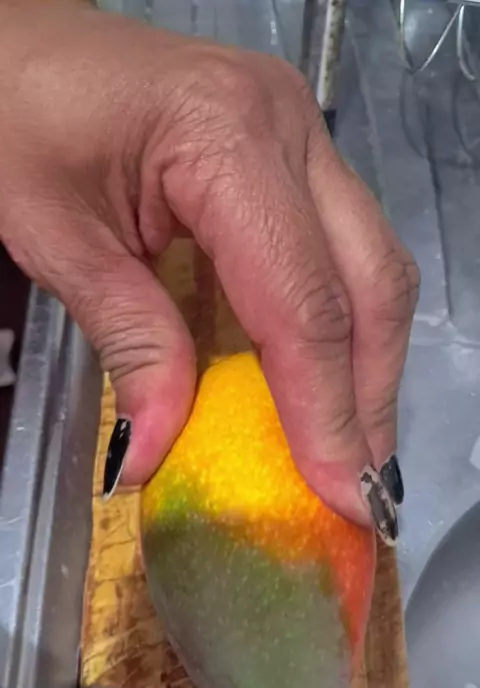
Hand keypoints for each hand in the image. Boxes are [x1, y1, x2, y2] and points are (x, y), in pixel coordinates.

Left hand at [0, 1, 417, 538]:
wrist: (13, 48)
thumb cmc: (13, 119)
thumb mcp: (59, 239)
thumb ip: (128, 343)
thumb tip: (154, 455)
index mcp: (226, 137)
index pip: (302, 301)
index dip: (326, 409)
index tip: (346, 495)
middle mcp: (288, 127)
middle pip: (369, 282)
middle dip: (370, 395)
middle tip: (364, 485)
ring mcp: (299, 133)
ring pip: (373, 265)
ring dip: (367, 364)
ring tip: (353, 444)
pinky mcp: (292, 153)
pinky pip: (340, 250)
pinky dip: (342, 325)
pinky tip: (329, 379)